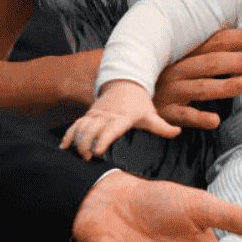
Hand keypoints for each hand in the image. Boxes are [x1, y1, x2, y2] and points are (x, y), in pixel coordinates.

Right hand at [60, 80, 180, 159]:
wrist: (126, 84)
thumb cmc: (139, 104)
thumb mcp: (151, 114)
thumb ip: (163, 126)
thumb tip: (178, 132)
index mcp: (122, 117)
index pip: (112, 128)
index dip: (104, 138)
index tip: (98, 150)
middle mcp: (107, 115)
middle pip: (92, 129)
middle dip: (86, 143)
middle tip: (87, 158)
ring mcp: (96, 114)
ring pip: (82, 126)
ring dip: (77, 140)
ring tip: (77, 155)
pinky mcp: (89, 114)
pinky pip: (76, 124)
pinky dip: (68, 134)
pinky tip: (63, 147)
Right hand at [153, 27, 241, 129]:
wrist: (126, 90)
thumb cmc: (165, 73)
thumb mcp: (184, 57)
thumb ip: (212, 50)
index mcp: (186, 53)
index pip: (216, 42)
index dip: (240, 37)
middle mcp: (179, 69)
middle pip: (213, 63)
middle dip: (241, 60)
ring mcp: (172, 91)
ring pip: (201, 88)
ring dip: (223, 86)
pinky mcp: (165, 113)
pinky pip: (183, 116)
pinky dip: (198, 118)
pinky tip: (216, 120)